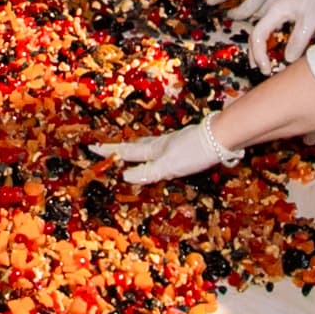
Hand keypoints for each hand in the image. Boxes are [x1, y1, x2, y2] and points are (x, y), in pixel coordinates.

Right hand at [89, 115, 244, 184]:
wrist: (222, 137)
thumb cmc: (194, 152)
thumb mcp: (168, 165)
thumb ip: (147, 171)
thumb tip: (124, 176)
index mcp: (154, 149)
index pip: (127, 151)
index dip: (110, 151)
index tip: (92, 148)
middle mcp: (162, 144)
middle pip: (137, 146)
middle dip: (122, 148)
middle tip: (109, 148)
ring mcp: (175, 143)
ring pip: (151, 145)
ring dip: (139, 148)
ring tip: (133, 150)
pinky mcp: (188, 145)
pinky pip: (164, 148)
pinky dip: (156, 151)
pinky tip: (165, 154)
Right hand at [243, 0, 314, 72]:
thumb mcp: (311, 20)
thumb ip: (298, 40)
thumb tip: (287, 60)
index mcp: (276, 11)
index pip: (257, 35)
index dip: (258, 54)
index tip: (267, 68)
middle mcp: (277, 13)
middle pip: (258, 35)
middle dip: (257, 54)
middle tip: (264, 71)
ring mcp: (285, 16)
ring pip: (268, 35)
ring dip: (265, 51)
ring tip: (269, 66)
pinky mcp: (295, 19)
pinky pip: (280, 35)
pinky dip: (278, 47)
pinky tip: (283, 55)